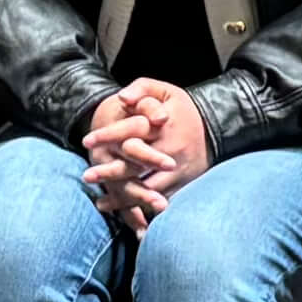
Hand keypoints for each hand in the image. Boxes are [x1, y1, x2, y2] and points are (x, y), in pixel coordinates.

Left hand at [83, 77, 212, 228]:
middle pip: (136, 165)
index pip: (131, 131)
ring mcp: (177, 169)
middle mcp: (170, 149)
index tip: (86, 141)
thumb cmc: (182, 108)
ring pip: (147, 187)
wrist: (215, 127)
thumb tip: (122, 98)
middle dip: (110, 173)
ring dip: (123, 197)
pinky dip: (141, 207)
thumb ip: (141, 88)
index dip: (108, 136)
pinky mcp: (182, 183)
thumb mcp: (164, 90)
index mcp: (163, 126)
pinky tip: (123, 212)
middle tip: (87, 176)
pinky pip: (160, 198)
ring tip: (102, 203)